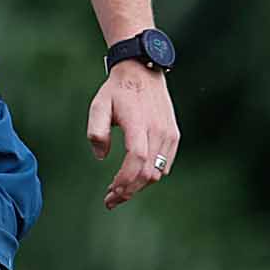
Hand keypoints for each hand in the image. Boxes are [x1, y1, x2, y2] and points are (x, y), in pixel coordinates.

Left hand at [87, 63, 178, 208]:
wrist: (143, 70)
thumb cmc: (118, 90)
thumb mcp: (99, 105)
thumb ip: (96, 131)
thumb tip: (102, 156)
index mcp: (139, 124)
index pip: (137, 160)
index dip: (125, 181)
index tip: (110, 193)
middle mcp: (158, 130)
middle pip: (147, 172)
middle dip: (129, 191)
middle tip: (111, 200)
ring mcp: (169, 133)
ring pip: (157, 172)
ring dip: (139, 186)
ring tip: (120, 190)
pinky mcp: (174, 135)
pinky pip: (165, 164)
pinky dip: (151, 175)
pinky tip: (136, 177)